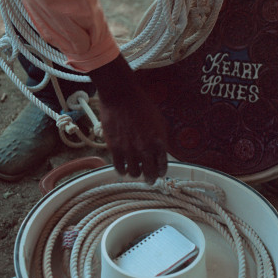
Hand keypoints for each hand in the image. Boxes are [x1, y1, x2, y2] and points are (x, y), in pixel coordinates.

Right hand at [90, 55, 167, 182]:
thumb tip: (162, 151)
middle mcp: (145, 149)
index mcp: (159, 142)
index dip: (161, 172)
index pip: (162, 165)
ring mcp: (129, 150)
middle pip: (149, 173)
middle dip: (150, 179)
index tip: (159, 173)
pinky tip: (123, 169)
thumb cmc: (141, 105)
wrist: (121, 96)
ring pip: (134, 173)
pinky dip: (122, 171)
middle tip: (149, 180)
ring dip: (136, 174)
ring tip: (135, 172)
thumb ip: (161, 138)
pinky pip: (119, 168)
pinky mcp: (115, 149)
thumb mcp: (159, 121)